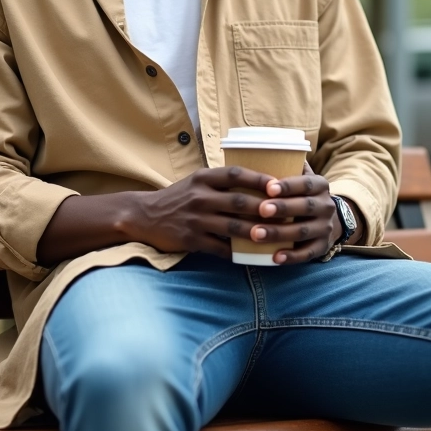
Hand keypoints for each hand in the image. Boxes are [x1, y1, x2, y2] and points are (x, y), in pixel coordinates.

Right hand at [132, 166, 274, 257]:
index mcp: (203, 178)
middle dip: (263, 208)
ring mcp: (195, 219)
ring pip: (232, 226)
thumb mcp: (196, 182)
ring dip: (255, 232)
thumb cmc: (178, 198)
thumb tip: (258, 183)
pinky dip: (237, 253)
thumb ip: (222, 182)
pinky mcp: (190, 239)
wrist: (144, 216)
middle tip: (286, 213)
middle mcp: (200, 197)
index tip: (278, 185)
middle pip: (238, 201)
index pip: (235, 174)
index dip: (258, 179)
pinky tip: (251, 256)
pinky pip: (219, 248)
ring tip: (274, 236)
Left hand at [252, 165, 341, 264]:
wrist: (331, 220)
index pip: (305, 183)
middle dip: (282, 208)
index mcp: (319, 185)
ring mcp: (325, 228)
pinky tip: (274, 257)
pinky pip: (308, 253)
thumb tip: (257, 147)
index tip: (268, 187)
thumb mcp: (302, 177)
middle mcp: (326, 205)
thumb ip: (287, 165)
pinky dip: (291, 257)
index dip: (288, 185)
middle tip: (260, 210)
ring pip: (304, 231)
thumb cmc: (303, 195)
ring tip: (256, 234)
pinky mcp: (322, 247)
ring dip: (280, 234)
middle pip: (305, 207)